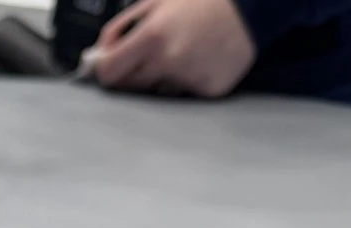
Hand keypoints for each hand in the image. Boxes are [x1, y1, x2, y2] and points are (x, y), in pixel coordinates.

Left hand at [91, 0, 257, 98]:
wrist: (251, 7)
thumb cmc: (200, 1)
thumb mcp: (154, 2)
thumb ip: (120, 29)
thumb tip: (99, 54)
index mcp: (152, 37)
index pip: (109, 73)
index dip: (106, 70)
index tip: (110, 65)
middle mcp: (169, 62)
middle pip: (130, 87)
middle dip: (132, 74)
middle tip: (148, 55)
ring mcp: (190, 79)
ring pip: (157, 91)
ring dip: (160, 78)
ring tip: (182, 52)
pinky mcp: (209, 90)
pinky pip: (184, 94)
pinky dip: (186, 81)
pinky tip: (200, 60)